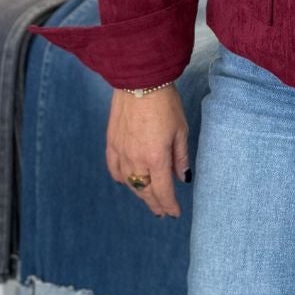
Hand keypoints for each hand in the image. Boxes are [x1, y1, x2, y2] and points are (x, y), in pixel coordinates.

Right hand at [106, 87, 189, 217]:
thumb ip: (180, 158)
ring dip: (139, 193)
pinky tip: (127, 181)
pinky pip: (114, 168)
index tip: (174, 213)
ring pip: (129, 182)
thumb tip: (183, 178)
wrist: (140, 82)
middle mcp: (136, 160)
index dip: (169, 205)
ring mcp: (121, 152)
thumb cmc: (165, 104)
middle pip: (144, 190)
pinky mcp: (111, 143)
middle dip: (154, 203)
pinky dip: (121, 178)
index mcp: (156, 158)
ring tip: (148, 198)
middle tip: (161, 211)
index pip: (163, 191)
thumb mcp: (180, 131)